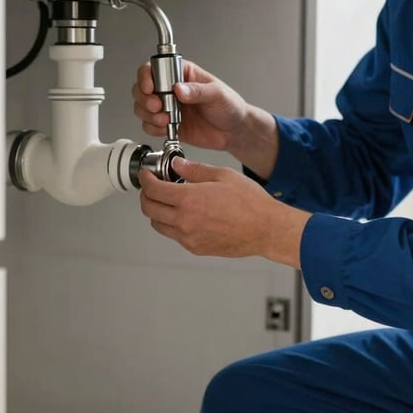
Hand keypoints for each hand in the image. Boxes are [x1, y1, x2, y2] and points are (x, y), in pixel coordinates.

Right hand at [131, 60, 248, 150]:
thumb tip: (179, 89)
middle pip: (141, 88)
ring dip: (148, 115)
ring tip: (165, 119)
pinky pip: (149, 126)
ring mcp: (167, 107)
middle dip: (145, 99)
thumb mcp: (217, 94)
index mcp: (181, 74)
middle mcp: (170, 89)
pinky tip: (166, 128)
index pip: (153, 68)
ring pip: (142, 107)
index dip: (146, 77)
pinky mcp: (167, 125)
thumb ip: (198, 91)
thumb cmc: (229, 106)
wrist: (234, 131)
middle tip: (157, 106)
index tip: (150, 88)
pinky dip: (153, 128)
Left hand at [138, 159, 311, 266]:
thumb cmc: (250, 203)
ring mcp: (189, 237)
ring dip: (157, 211)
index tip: (147, 175)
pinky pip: (174, 235)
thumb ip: (195, 170)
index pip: (153, 189)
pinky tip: (186, 214)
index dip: (146, 179)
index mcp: (189, 200)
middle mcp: (185, 221)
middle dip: (147, 195)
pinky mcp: (196, 248)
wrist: (265, 229)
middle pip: (149, 208)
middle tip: (154, 187)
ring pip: (158, 224)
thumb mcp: (223, 175)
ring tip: (170, 201)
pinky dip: (172, 224)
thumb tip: (178, 165)